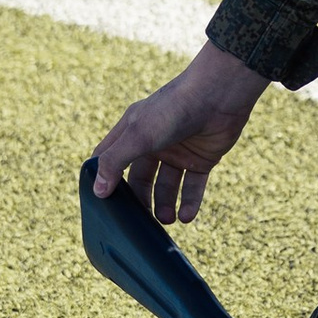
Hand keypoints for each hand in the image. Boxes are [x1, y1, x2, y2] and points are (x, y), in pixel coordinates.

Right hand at [87, 48, 270, 224]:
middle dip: (141, 200)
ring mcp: (178, 151)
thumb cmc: (174, 109)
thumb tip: (98, 190)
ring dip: (165, 205)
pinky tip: (186, 217)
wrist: (219, 95)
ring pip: (167, 186)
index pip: (111, 159)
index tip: (102, 203)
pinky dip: (190, 202)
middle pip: (141, 179)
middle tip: (140, 222)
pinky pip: (193, 186)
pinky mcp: (202, 159)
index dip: (105, 179)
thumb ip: (115, 162)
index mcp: (133, 132)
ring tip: (166, 220)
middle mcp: (154, 142)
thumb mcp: (138, 135)